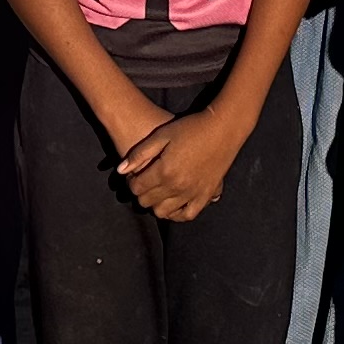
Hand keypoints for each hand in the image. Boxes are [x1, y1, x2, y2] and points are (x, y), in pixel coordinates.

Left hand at [120, 103, 245, 220]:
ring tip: (157, 192)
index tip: (134, 175)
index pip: (136, 188)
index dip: (131, 182)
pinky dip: (177, 214)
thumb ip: (140, 153)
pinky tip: (173, 205)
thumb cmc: (190, 128)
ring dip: (156, 204)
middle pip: (147, 201)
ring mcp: (193, 193)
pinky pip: (188, 214)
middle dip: (141, 193)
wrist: (223, 129)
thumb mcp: (162, 135)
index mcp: (164, 170)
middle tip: (144, 182)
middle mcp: (177, 186)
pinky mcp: (206, 195)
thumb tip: (120, 170)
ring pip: (163, 211)